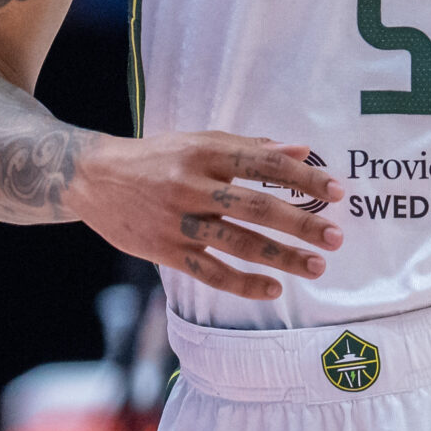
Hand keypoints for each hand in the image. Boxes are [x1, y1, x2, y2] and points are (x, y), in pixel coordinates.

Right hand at [68, 132, 342, 299]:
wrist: (93, 178)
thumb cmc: (157, 157)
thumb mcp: (199, 141)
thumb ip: (249, 147)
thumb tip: (302, 149)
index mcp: (204, 152)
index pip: (264, 163)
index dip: (303, 178)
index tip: (337, 191)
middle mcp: (192, 185)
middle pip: (256, 207)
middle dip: (301, 223)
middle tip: (336, 237)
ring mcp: (178, 221)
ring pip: (238, 243)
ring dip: (281, 257)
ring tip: (316, 266)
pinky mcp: (165, 251)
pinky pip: (210, 272)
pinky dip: (243, 283)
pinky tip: (273, 289)